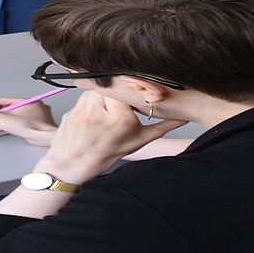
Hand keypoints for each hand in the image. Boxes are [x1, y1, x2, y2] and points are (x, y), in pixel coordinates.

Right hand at [0, 96, 60, 144]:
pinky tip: (7, 129)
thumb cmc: (31, 127)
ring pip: (9, 116)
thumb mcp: (2, 119)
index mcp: (21, 100)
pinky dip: (9, 125)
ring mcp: (31, 114)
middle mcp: (27, 105)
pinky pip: (16, 121)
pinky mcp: (33, 123)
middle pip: (2, 109)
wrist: (46, 138)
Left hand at [32, 91, 182, 182]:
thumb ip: (162, 126)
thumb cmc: (109, 153)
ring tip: (105, 114)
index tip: (132, 96)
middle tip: (118, 106)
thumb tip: (183, 117)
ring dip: (102, 98)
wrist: (75, 165)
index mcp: (120, 119)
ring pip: (96, 91)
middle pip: (111, 87)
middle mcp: (100, 113)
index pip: (127, 89)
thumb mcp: (139, 140)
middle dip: (116, 94)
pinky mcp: (70, 111)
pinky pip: (83, 98)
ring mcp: (82, 112)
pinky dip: (90, 104)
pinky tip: (92, 117)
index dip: (130, 91)